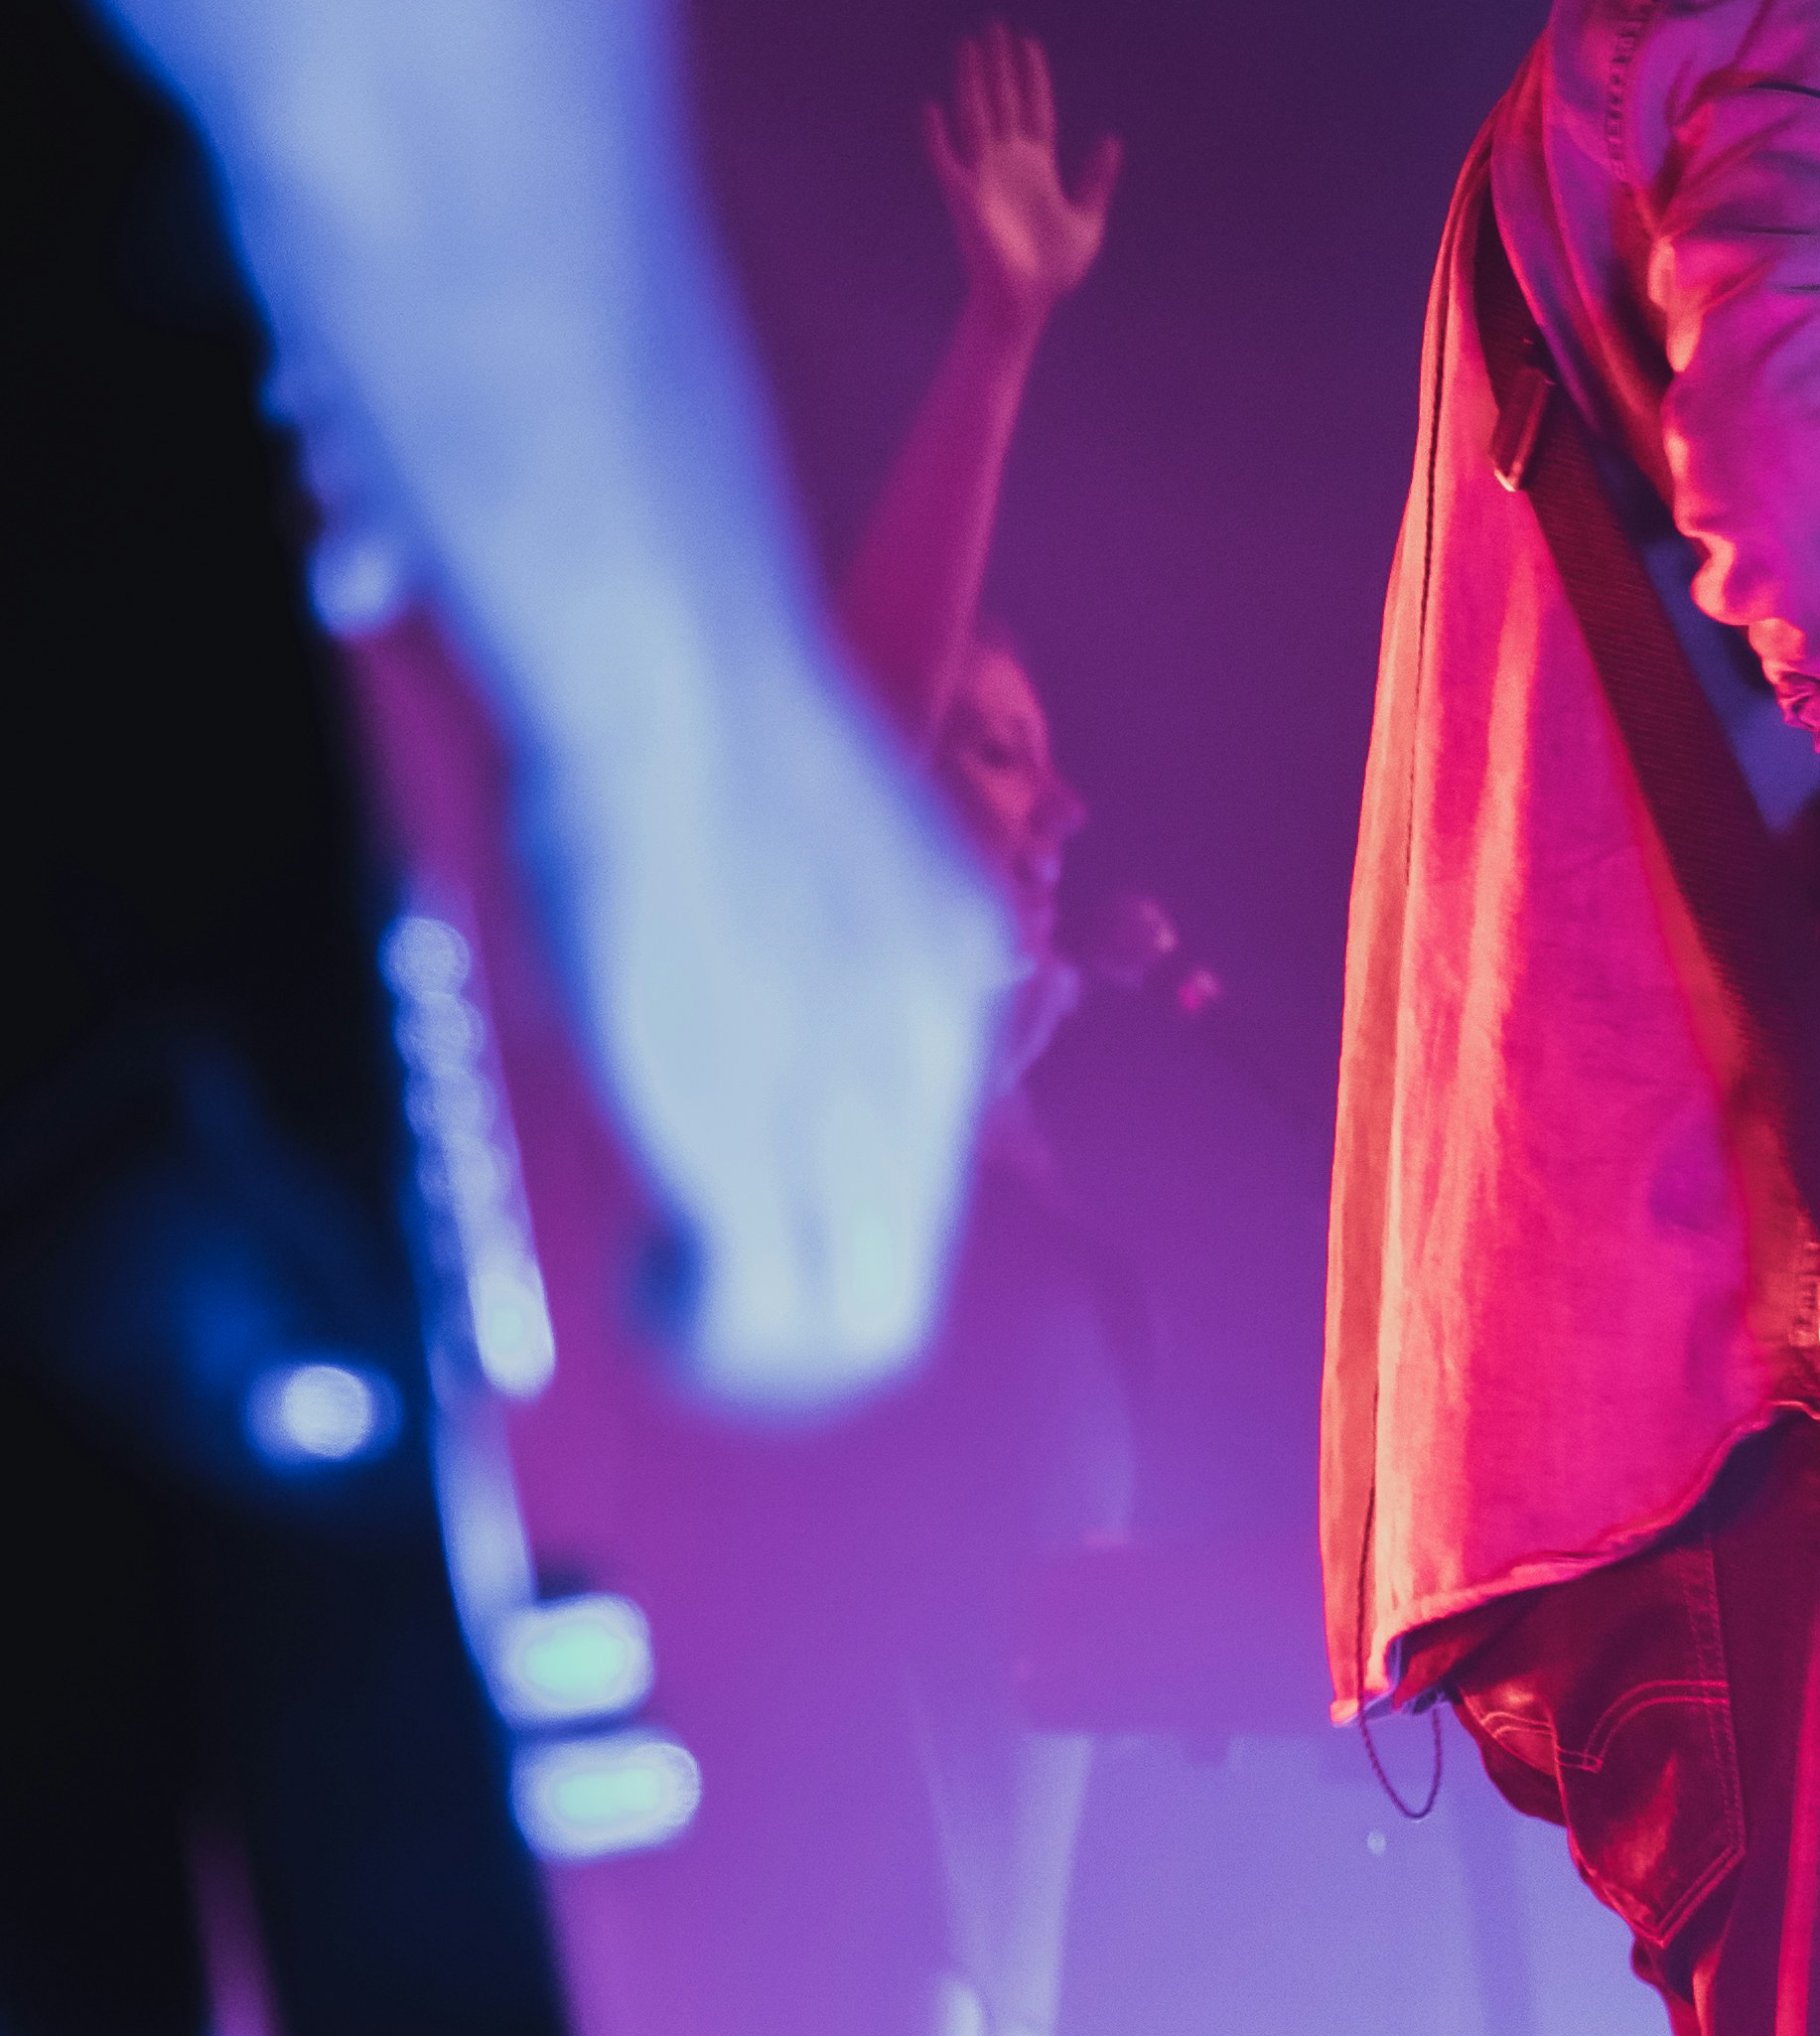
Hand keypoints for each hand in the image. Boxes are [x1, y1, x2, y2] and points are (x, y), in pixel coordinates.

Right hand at [525, 647, 1008, 1408]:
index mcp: (951, 974)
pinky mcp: (764, 1145)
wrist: (681, 693)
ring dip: (758, 1342)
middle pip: (907, 1264)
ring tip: (672, 1293)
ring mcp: (855, 1111)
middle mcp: (930, 1056)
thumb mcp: (799, 849)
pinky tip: (653, 1290)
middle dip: (805, 1314)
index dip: (823, 1200)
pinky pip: (773, 1319)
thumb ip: (798, 948)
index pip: (923, 1156)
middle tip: (700, 1281)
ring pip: (864, 1320)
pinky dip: (710, 1342)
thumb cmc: (702, 732)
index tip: (732, 1182)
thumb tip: (732, 1006)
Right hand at [926, 23, 1119, 339]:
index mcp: (1038, 168)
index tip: (1028, 43)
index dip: (1032, 78)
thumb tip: (1110, 140)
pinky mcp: (965, 197)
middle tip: (994, 27)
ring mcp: (985, 176)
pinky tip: (932, 107)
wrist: (1026, 302)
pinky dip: (937, 136)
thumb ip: (1096, 179)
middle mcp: (1009, 164)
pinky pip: (947, 161)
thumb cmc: (1053, 269)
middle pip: (1003, 102)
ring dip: (972, 82)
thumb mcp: (1087, 219)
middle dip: (999, 65)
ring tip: (968, 47)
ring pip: (976, 117)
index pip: (1035, 110)